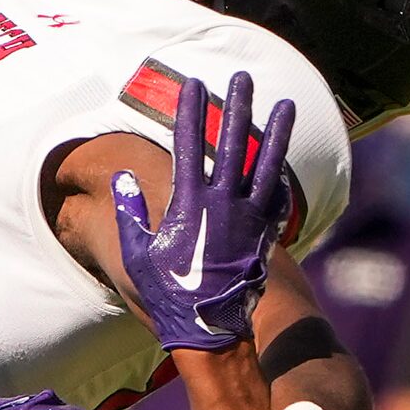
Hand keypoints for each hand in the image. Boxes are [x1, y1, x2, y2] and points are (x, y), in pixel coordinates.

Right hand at [112, 71, 292, 351]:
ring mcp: (248, 219)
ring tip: (286, 104)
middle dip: (237, 107)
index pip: (189, 144)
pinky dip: (282, 177)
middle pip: (233, 143)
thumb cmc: (169, 294)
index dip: (190, 111)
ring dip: (276, 132)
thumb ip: (130, 213)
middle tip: (242, 78)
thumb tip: (123, 178)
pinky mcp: (263, 236)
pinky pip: (277, 199)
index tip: (193, 84)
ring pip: (267, 165)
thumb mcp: (138, 254)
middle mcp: (224, 204)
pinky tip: (286, 161)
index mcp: (190, 203)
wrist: (211, 331)